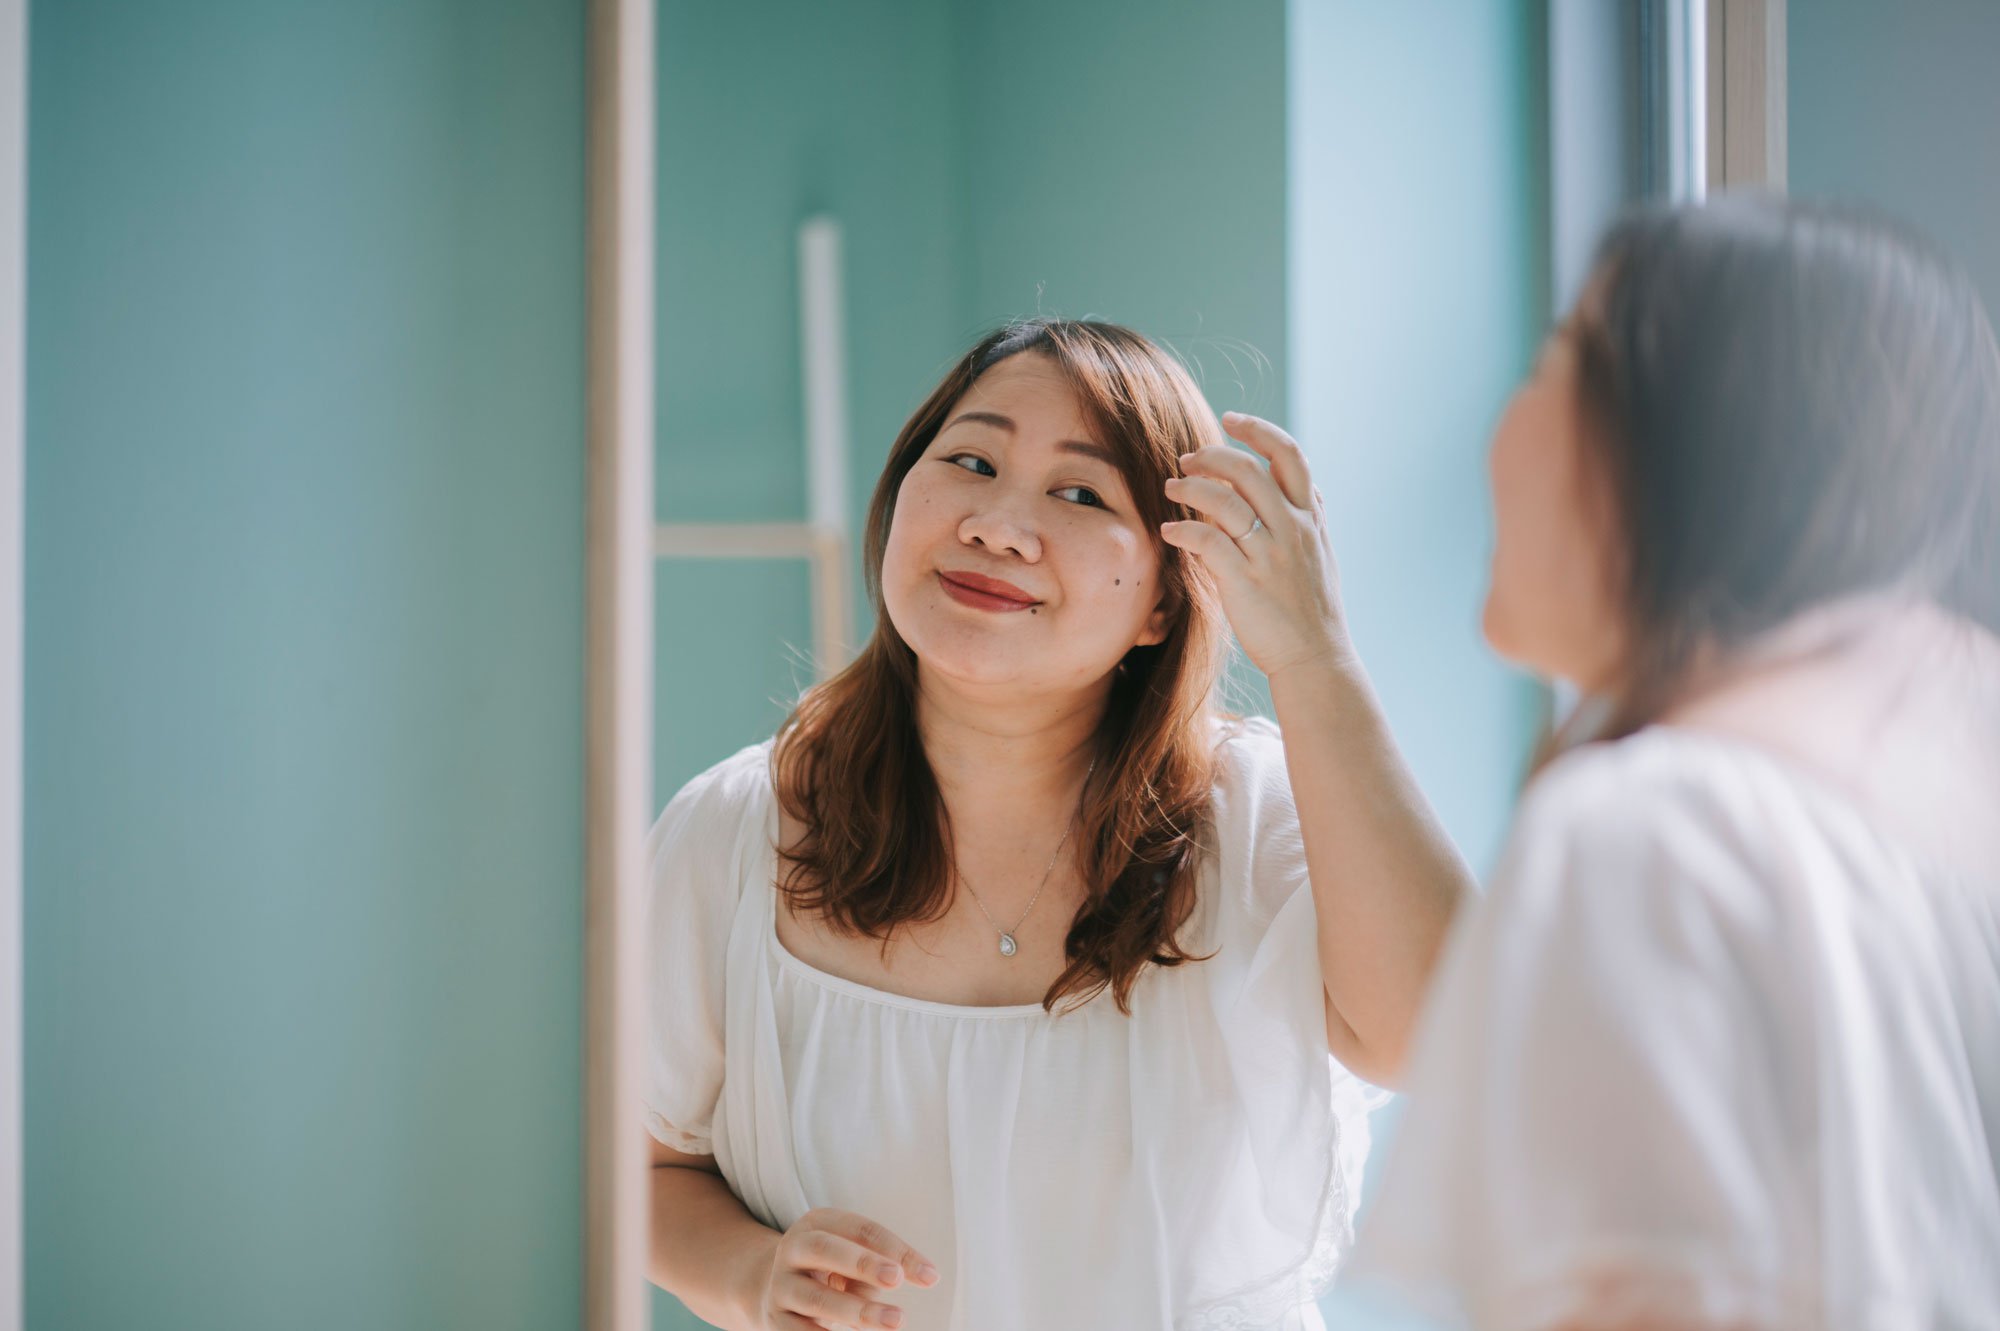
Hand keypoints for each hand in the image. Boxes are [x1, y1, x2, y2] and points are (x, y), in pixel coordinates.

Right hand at [749, 1208, 939, 1330]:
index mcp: (818, 1223)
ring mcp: (782, 1285)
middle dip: (863, 1264)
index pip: (861, 1230)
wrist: (772, 1288)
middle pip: (826, 1250)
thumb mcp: (852, 1257)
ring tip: (896, 1320)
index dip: (896, 1250)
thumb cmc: (831, 1268)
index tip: (930, 1275)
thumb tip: (927, 1276)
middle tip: (897, 1279)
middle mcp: (794, 1248)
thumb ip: (880, 1264)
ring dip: (858, 1311)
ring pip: (817, 1298)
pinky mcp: (776, 1319)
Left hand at [1161, 412, 1352, 680]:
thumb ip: (1311, 517)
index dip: (1259, 430)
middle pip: (1249, 470)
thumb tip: (1302, 486)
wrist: (1315, 658)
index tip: (1231, 420)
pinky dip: (1184, 530)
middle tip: (1187, 457)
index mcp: (1310, 519)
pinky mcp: (1245, 582)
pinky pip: (1207, 542)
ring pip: (1225, 500)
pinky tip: (1169, 531)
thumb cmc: (1313, 609)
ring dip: (1191, 487)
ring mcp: (1269, 555)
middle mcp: (1292, 530)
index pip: (1290, 455)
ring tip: (1171, 487)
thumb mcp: (1322, 553)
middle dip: (1212, 455)